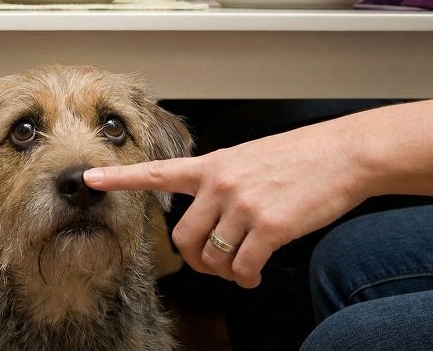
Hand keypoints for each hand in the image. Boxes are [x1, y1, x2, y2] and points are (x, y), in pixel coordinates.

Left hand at [83, 120, 367, 288]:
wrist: (343, 155)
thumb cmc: (300, 157)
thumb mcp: (249, 159)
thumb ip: (222, 183)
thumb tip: (211, 221)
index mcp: (213, 165)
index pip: (156, 172)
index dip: (119, 178)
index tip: (89, 179)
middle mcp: (221, 184)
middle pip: (183, 239)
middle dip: (196, 259)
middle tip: (214, 263)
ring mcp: (243, 205)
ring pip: (213, 257)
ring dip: (225, 272)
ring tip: (242, 267)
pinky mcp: (269, 226)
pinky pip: (243, 267)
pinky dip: (247, 278)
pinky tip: (255, 274)